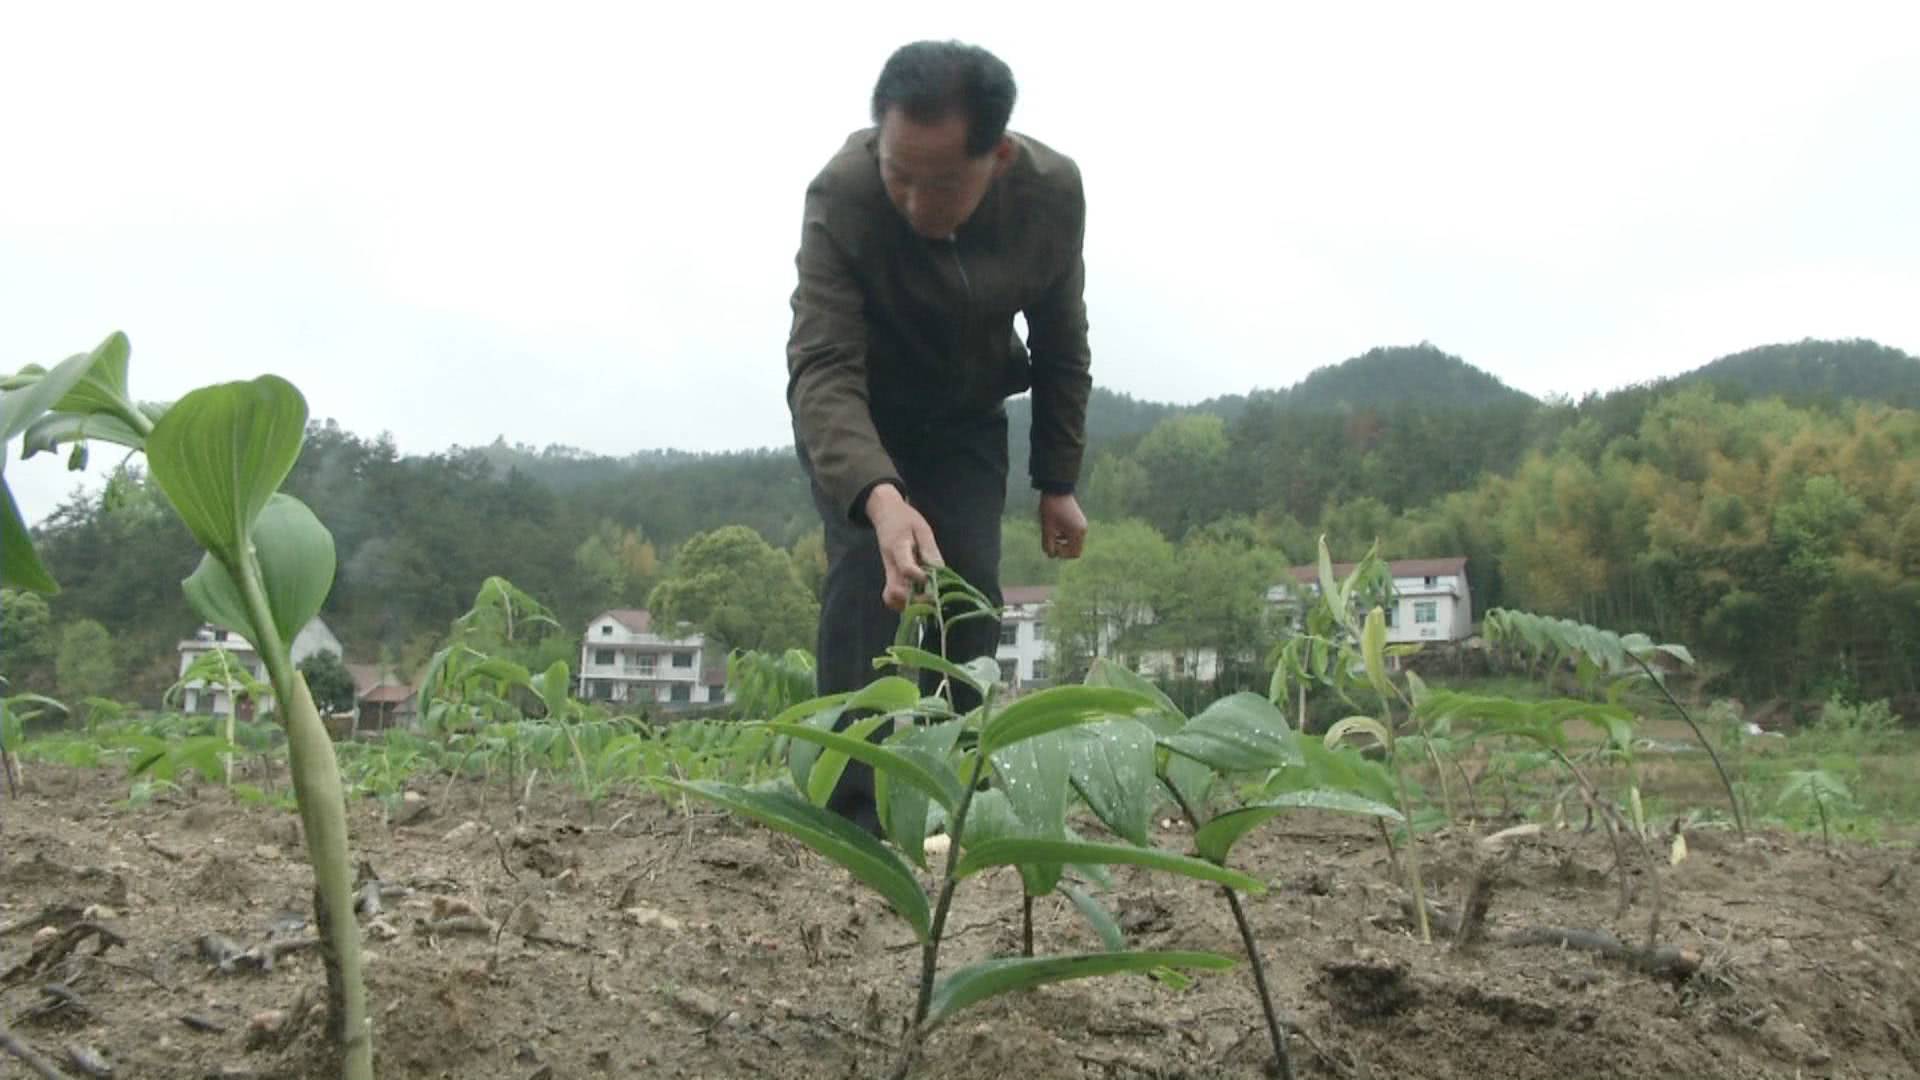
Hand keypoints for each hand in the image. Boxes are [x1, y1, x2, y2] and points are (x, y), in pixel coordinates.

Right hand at [866, 484, 943, 610]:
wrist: (884, 514)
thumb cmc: (905, 519)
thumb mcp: (921, 528)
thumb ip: (929, 549)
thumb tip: (939, 570)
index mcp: (898, 548)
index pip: (906, 568)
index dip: (920, 577)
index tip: (931, 578)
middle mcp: (890, 564)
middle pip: (895, 591)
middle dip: (916, 599)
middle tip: (933, 597)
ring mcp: (888, 572)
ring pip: (892, 598)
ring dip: (909, 604)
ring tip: (927, 599)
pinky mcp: (890, 577)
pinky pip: (893, 597)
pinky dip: (905, 603)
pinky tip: (920, 596)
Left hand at [1038, 493, 1087, 558]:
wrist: (1056, 489)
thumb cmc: (1051, 509)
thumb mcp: (1047, 528)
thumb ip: (1048, 544)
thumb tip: (1051, 555)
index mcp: (1077, 533)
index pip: (1074, 553)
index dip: (1062, 554)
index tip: (1053, 546)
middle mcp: (1083, 529)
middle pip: (1075, 549)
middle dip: (1062, 548)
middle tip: (1051, 541)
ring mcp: (1082, 524)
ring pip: (1074, 542)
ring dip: (1063, 542)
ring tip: (1052, 533)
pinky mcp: (1079, 520)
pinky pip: (1074, 534)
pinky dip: (1065, 536)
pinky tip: (1056, 529)